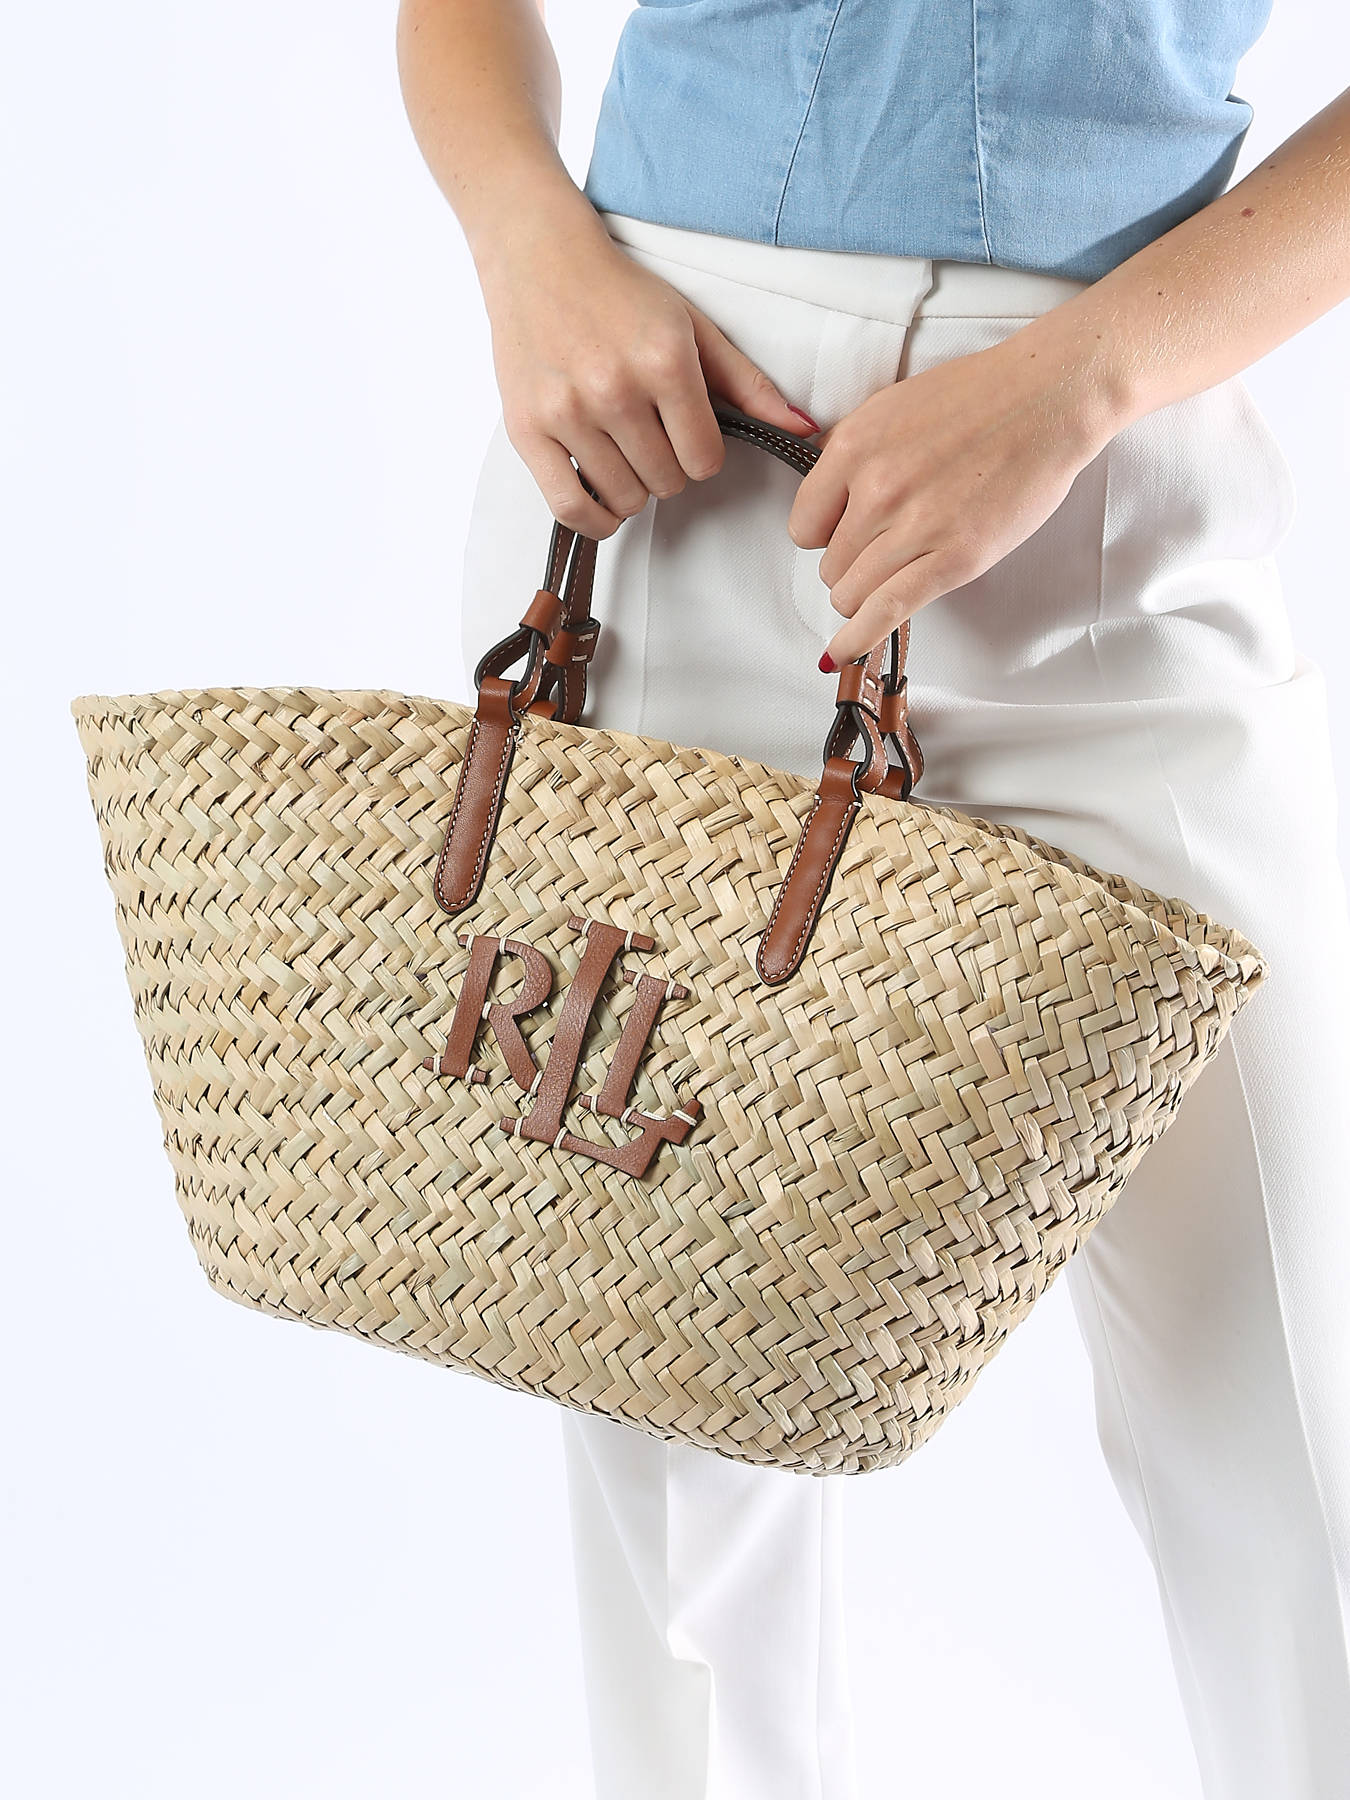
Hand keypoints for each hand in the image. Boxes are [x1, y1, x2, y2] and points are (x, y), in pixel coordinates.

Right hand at [476, 211, 819, 539]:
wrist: (538, 257)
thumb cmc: (620, 293)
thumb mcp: (693, 327)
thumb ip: (747, 383)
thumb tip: (804, 429)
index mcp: (665, 362)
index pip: (705, 460)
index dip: (701, 454)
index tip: (685, 433)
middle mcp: (615, 389)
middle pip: (666, 483)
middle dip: (666, 467)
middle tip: (648, 435)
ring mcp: (567, 411)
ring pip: (624, 499)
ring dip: (630, 488)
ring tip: (620, 451)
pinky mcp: (526, 429)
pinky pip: (570, 508)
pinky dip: (593, 518)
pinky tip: (600, 498)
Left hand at [787, 331, 1117, 667]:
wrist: (1047, 398)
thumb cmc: (981, 397)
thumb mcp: (892, 407)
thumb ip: (850, 450)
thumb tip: (824, 490)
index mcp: (854, 449)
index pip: (805, 525)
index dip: (823, 536)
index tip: (841, 535)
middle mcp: (876, 490)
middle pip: (830, 565)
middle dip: (851, 565)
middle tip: (886, 548)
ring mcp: (914, 527)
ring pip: (852, 593)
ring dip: (864, 595)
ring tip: (894, 576)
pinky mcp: (954, 559)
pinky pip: (886, 612)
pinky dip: (857, 639)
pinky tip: (840, 654)